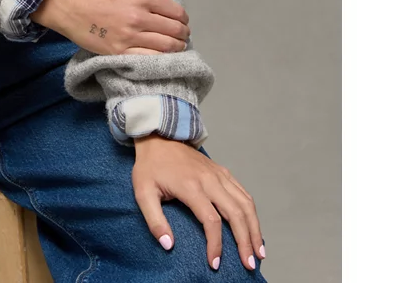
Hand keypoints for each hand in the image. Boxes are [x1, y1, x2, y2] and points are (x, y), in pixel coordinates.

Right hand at [36, 0, 190, 55]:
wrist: (69, 6)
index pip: (175, 11)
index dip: (183, 17)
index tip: (182, 20)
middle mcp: (138, 18)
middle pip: (174, 30)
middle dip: (183, 32)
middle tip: (183, 34)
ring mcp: (129, 37)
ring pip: (166, 46)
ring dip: (177, 46)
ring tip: (178, 45)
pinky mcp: (120, 52)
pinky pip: (149, 58)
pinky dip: (162, 57)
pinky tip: (163, 54)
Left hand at [132, 135, 265, 271]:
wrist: (158, 136)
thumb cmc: (150, 166)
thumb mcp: (143, 192)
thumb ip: (154, 220)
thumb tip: (168, 245)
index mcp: (191, 186)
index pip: (212, 220)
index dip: (216, 244)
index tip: (215, 263)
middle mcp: (210, 180)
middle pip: (236, 213)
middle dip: (245, 241)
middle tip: (249, 264)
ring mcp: (218, 174)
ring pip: (245, 203)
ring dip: (254, 228)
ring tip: (259, 251)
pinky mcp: (222, 171)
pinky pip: (243, 193)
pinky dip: (252, 212)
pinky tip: (254, 227)